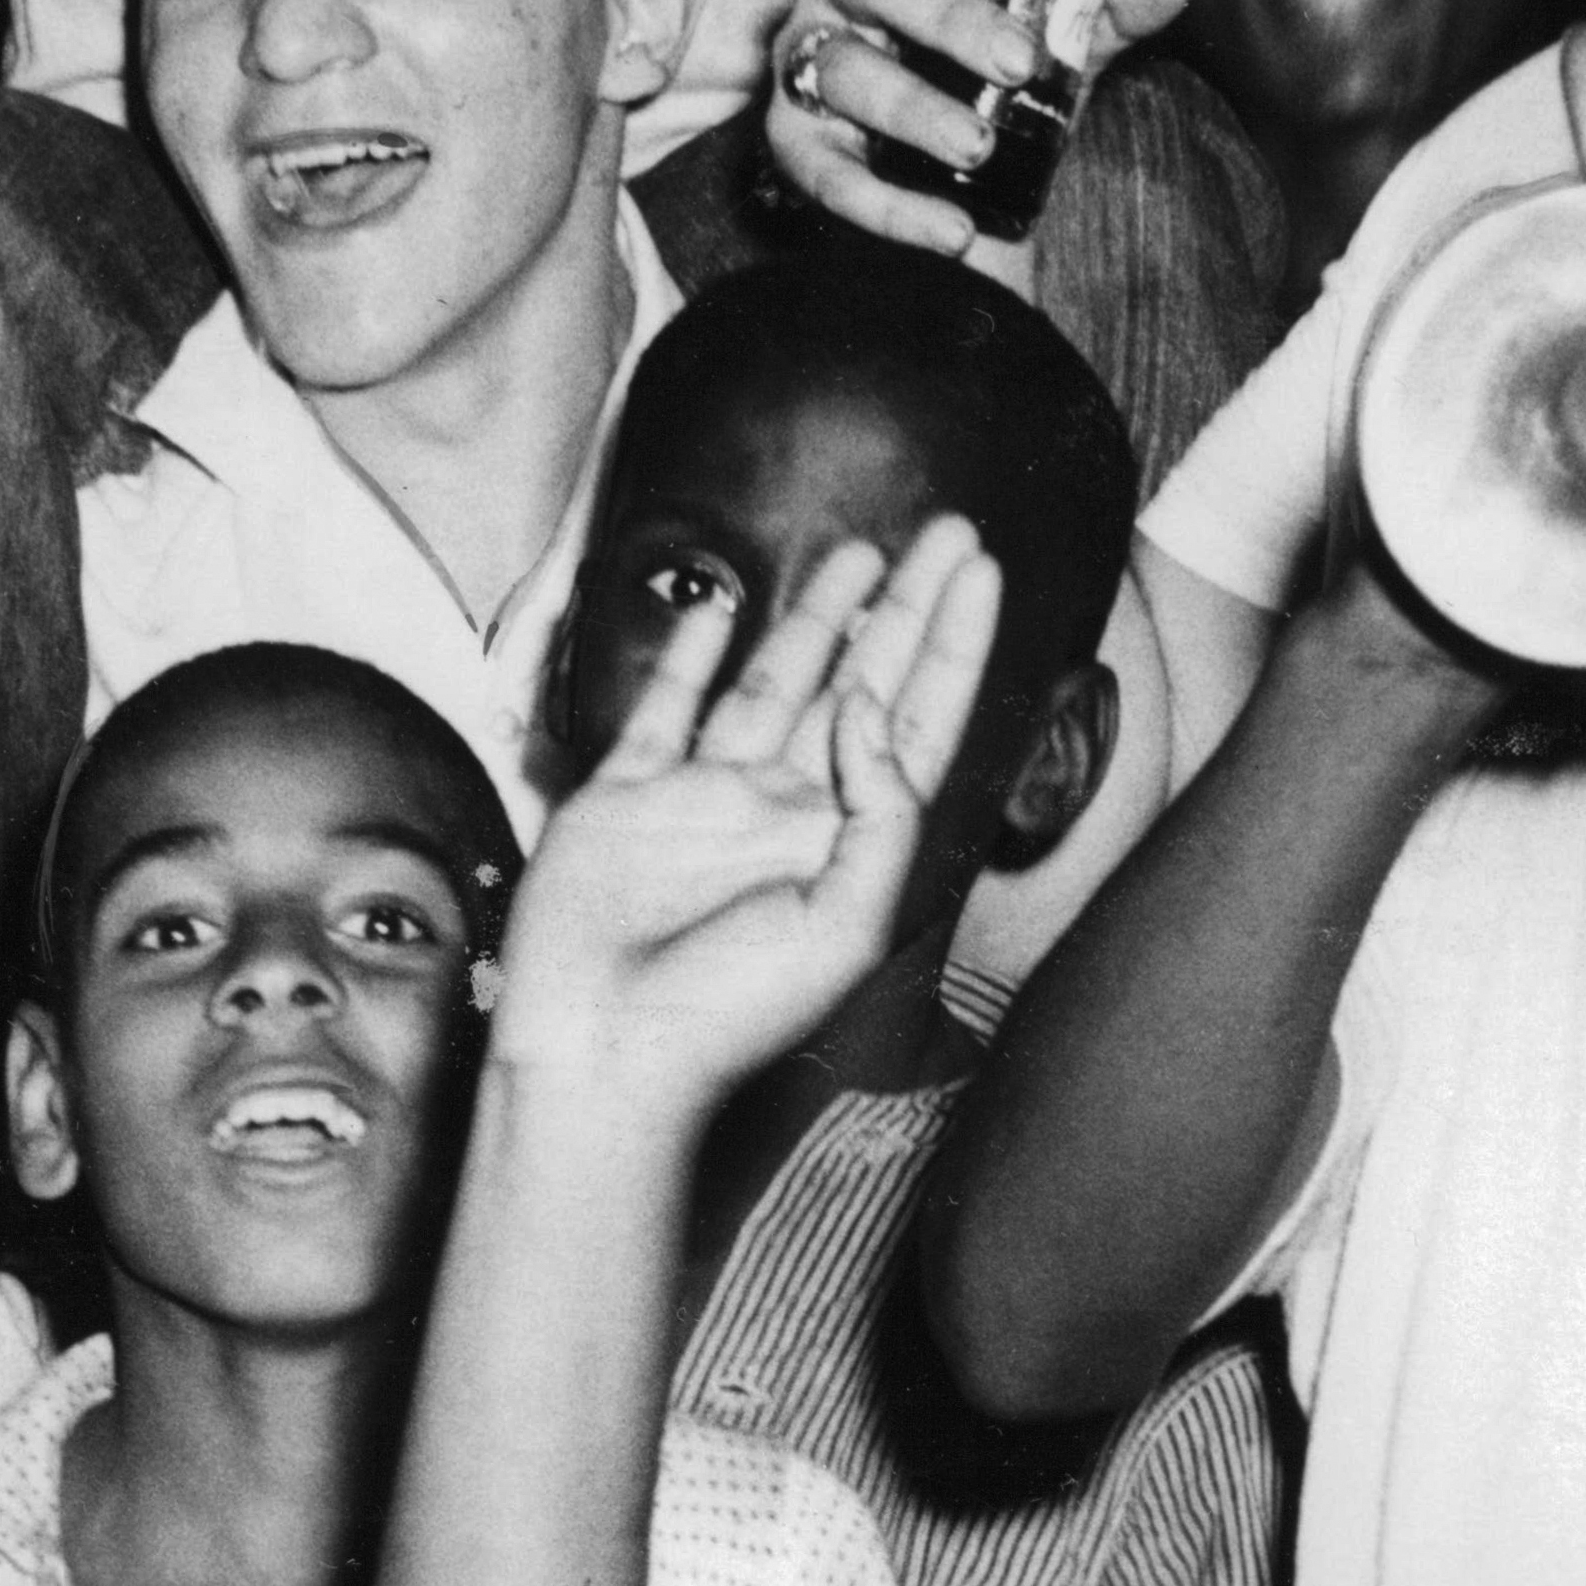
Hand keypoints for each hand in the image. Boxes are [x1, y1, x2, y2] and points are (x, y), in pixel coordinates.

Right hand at [498, 526, 1002, 1103]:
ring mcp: (704, 800)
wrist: (603, 1055)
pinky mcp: (625, 798)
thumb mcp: (848, 923)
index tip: (982, 570)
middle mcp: (784, 812)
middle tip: (948, 530)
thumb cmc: (731, 1016)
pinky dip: (691, 656)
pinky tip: (721, 609)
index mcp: (846, 844)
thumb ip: (880, 809)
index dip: (953, 644)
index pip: (918, 722)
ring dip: (819, 615)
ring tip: (862, 549)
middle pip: (861, 684)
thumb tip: (868, 704)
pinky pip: (665, 709)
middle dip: (906, 610)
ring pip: (775, 682)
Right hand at [756, 0, 1191, 264]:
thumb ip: (1109, 8)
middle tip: (1018, 64)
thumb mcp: (1059, 41)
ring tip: (978, 147)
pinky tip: (950, 229)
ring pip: (839, 68)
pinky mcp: (792, 140)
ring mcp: (806, 57)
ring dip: (913, 109)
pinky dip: (885, 205)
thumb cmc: (994, 76)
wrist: (955, 180)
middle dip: (947, 18)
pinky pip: (821, 167)